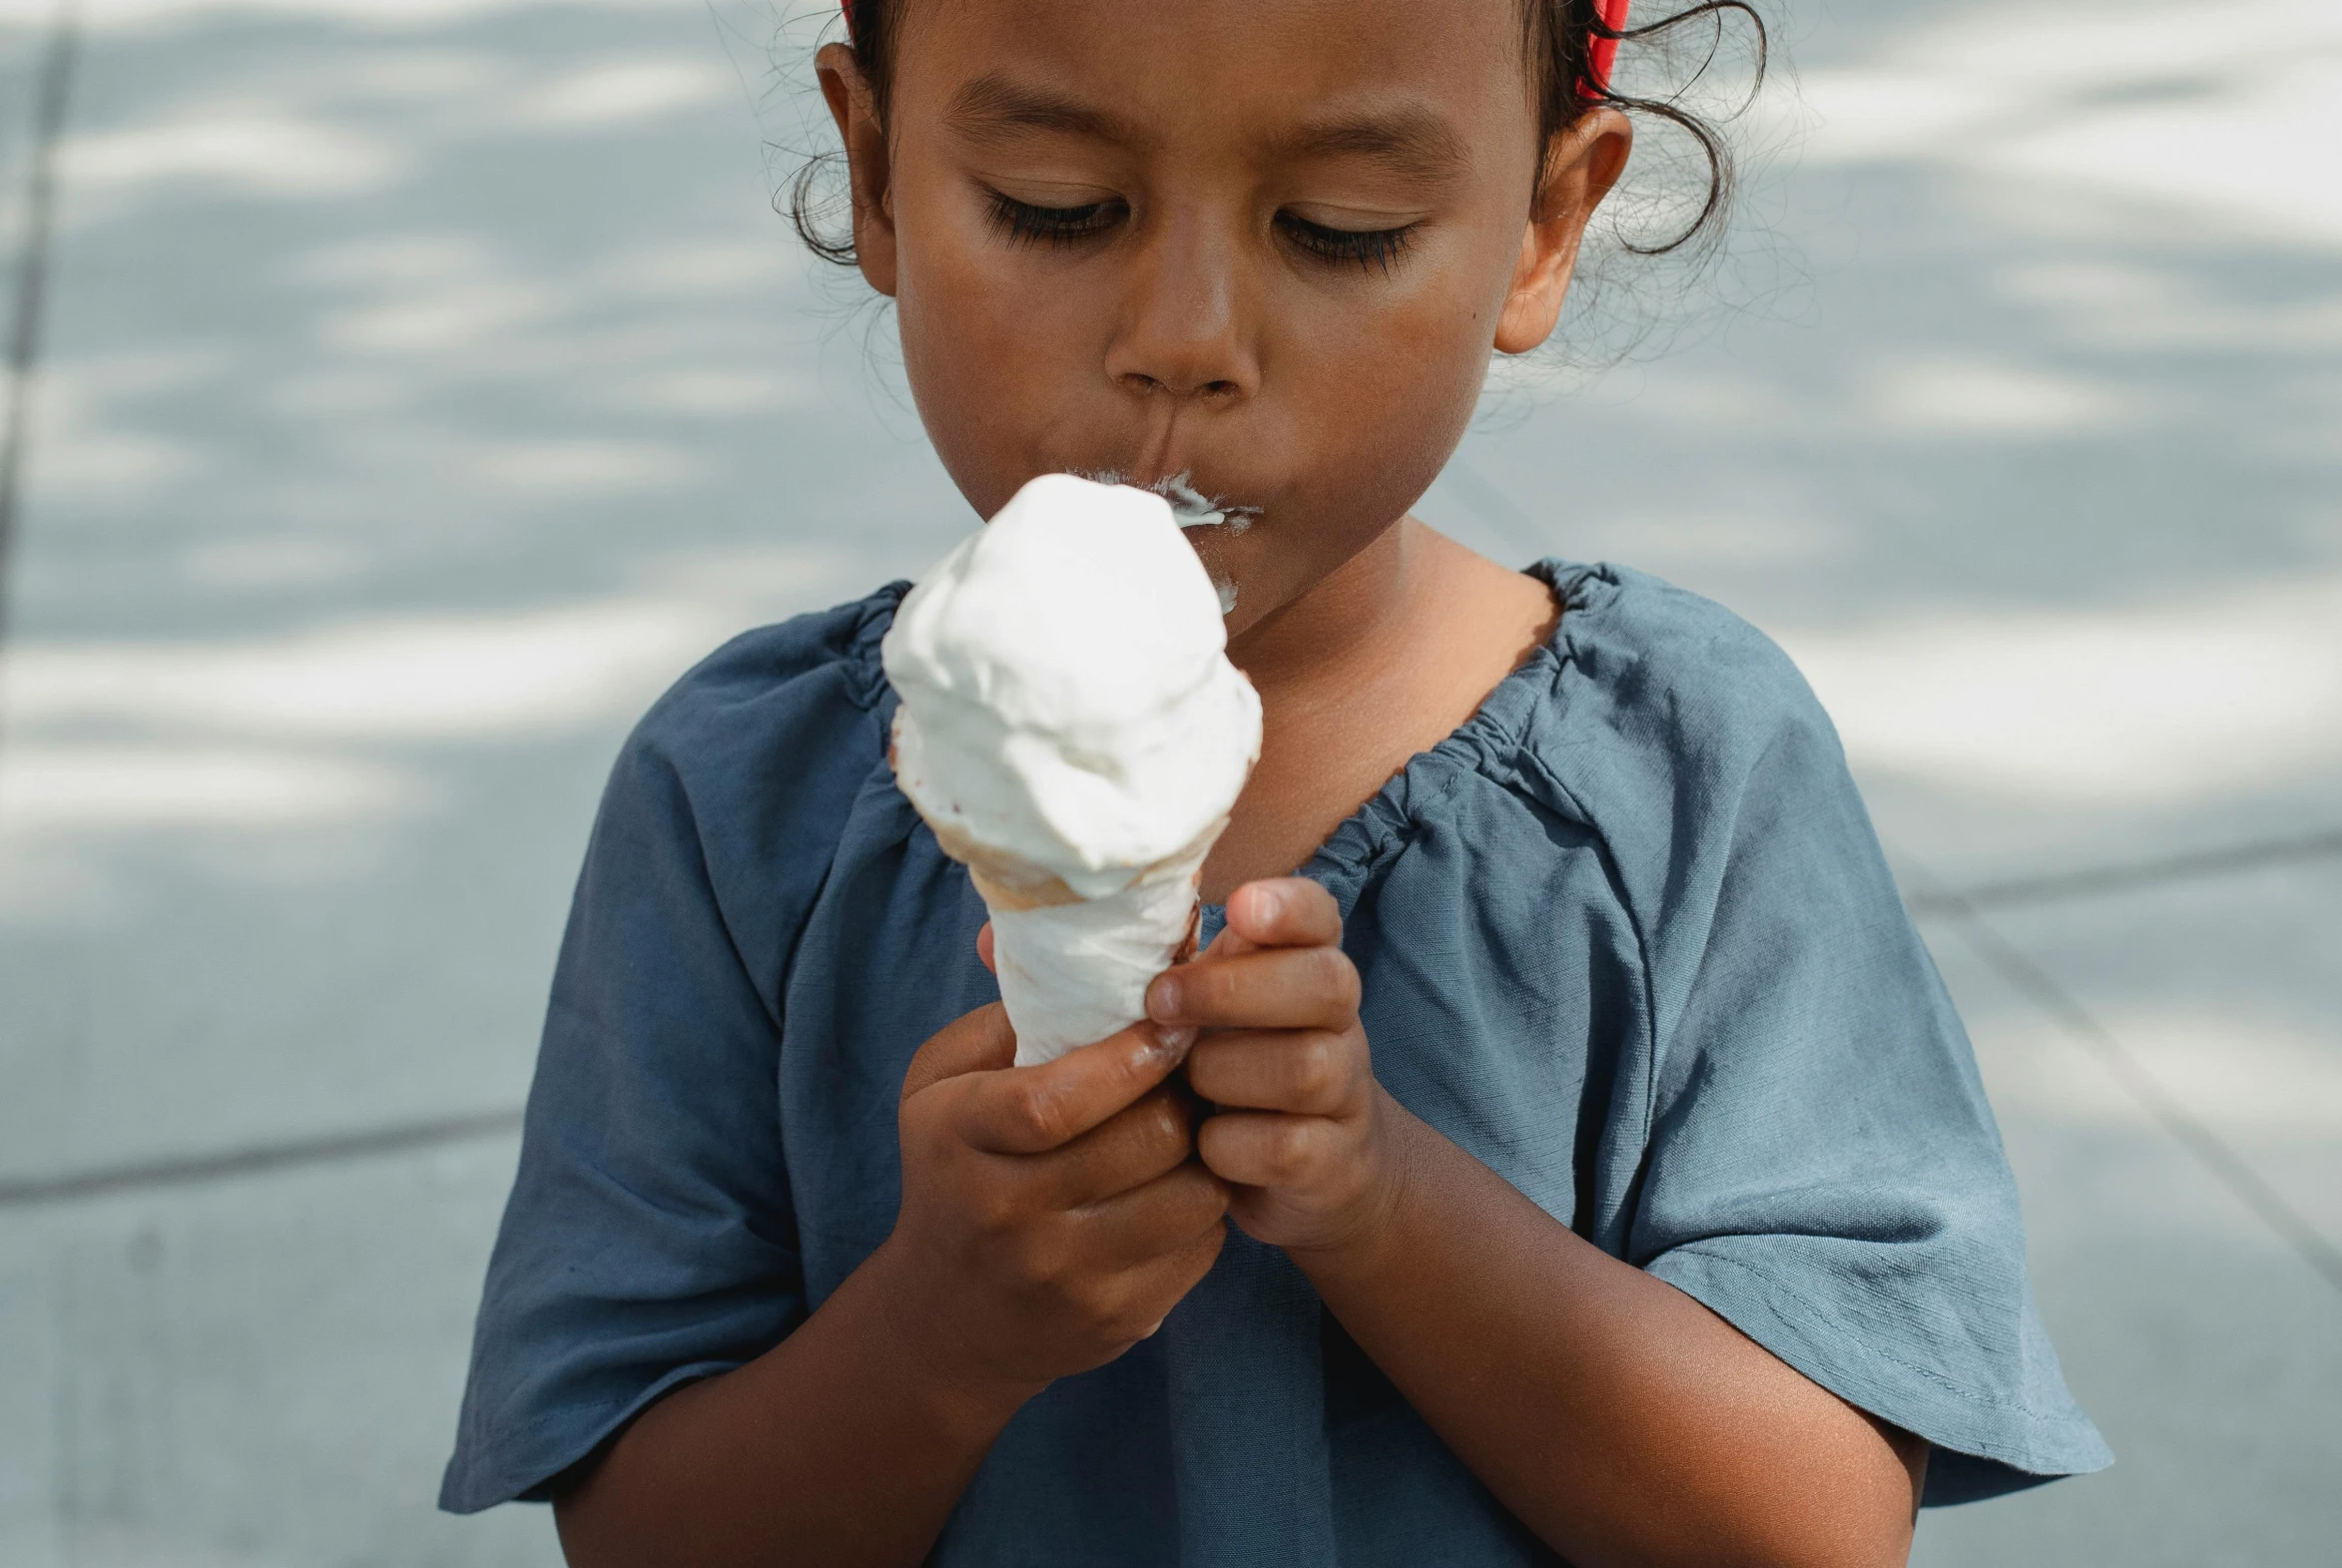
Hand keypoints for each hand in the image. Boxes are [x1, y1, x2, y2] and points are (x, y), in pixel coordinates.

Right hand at [881, 1002, 1228, 1400]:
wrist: (947, 1321)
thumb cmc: (952, 1171)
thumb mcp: (941, 1085)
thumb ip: (1005, 1016)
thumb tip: (1092, 952)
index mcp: (957, 1138)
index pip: (1056, 1100)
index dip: (1130, 1056)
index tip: (1170, 1023)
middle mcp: (1006, 1214)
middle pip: (1141, 1142)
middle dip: (1182, 1094)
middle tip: (1195, 1068)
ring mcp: (1064, 1275)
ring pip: (1188, 1196)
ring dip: (1203, 1151)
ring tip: (1190, 1124)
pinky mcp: (1115, 1318)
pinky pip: (1200, 1246)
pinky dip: (1204, 1207)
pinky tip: (1179, 1184)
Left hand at [1146, 878, 1402, 1256]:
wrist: (1313, 1167)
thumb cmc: (1236, 1068)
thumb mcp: (1216, 1012)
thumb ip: (1189, 969)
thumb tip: (1106, 924)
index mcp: (1308, 970)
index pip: (1320, 916)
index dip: (1288, 907)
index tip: (1239, 906)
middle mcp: (1339, 1024)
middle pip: (1326, 984)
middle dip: (1235, 989)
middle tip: (1161, 1001)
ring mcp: (1344, 1093)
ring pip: (1306, 1068)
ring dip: (1226, 1070)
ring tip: (1184, 1081)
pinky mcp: (1332, 1161)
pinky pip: (1287, 1147)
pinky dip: (1231, 1144)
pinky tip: (1203, 1142)